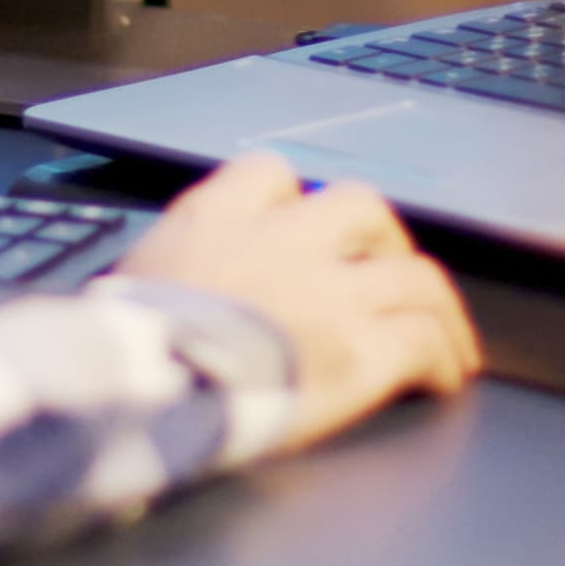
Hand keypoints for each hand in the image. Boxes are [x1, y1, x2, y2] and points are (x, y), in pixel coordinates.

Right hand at [113, 153, 481, 454]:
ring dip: (435, 306)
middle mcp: (284, 242)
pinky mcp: (362, 352)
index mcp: (217, 218)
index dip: (295, 200)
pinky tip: (443, 381)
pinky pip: (425, 340)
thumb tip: (176, 291)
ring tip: (444, 335)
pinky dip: (443, 359)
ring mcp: (331, 294)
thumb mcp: (131, 284)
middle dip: (383, 241)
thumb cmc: (120, 352)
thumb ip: (172, 269)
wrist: (140, 391)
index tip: (305, 228)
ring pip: (417, 275)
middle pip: (362, 207)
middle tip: (387, 275)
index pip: (271, 174)